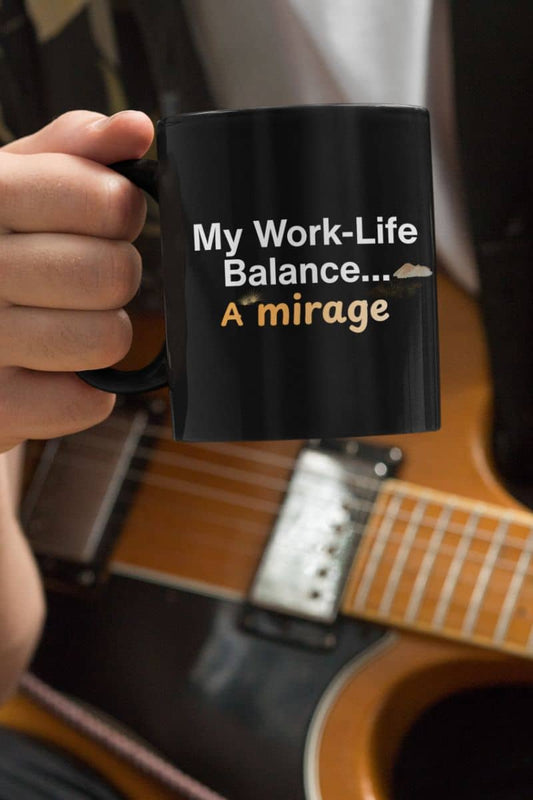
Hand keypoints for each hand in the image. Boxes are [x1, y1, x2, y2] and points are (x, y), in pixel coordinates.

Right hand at [0, 109, 153, 452]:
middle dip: (115, 274)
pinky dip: (84, 390)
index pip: (109, 200)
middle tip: (84, 273)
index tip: (102, 217)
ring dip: (100, 333)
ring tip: (61, 320)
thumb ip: (73, 149)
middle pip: (115, 274)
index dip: (121, 212)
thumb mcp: (13, 181)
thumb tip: (137, 129)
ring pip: (107, 340)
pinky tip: (50, 369)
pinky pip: (85, 402)